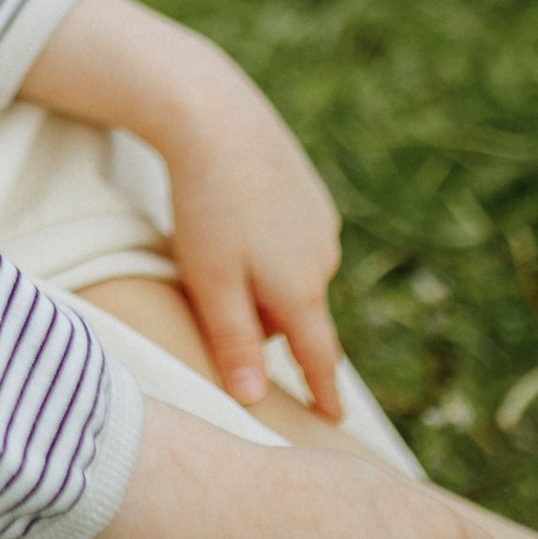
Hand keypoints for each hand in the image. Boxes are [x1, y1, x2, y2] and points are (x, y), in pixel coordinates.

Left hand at [20, 0, 343, 415]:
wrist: (214, 114)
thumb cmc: (204, 203)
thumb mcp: (210, 281)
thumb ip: (234, 343)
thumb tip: (252, 400)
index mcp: (301, 289)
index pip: (319, 358)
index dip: (322, 393)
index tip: (333, 423)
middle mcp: (323, 258)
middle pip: (294, 314)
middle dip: (265, 320)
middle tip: (217, 297)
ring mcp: (320, 220)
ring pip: (289, 272)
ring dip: (261, 277)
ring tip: (216, 245)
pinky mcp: (308, 189)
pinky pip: (288, 235)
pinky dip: (265, 240)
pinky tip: (233, 213)